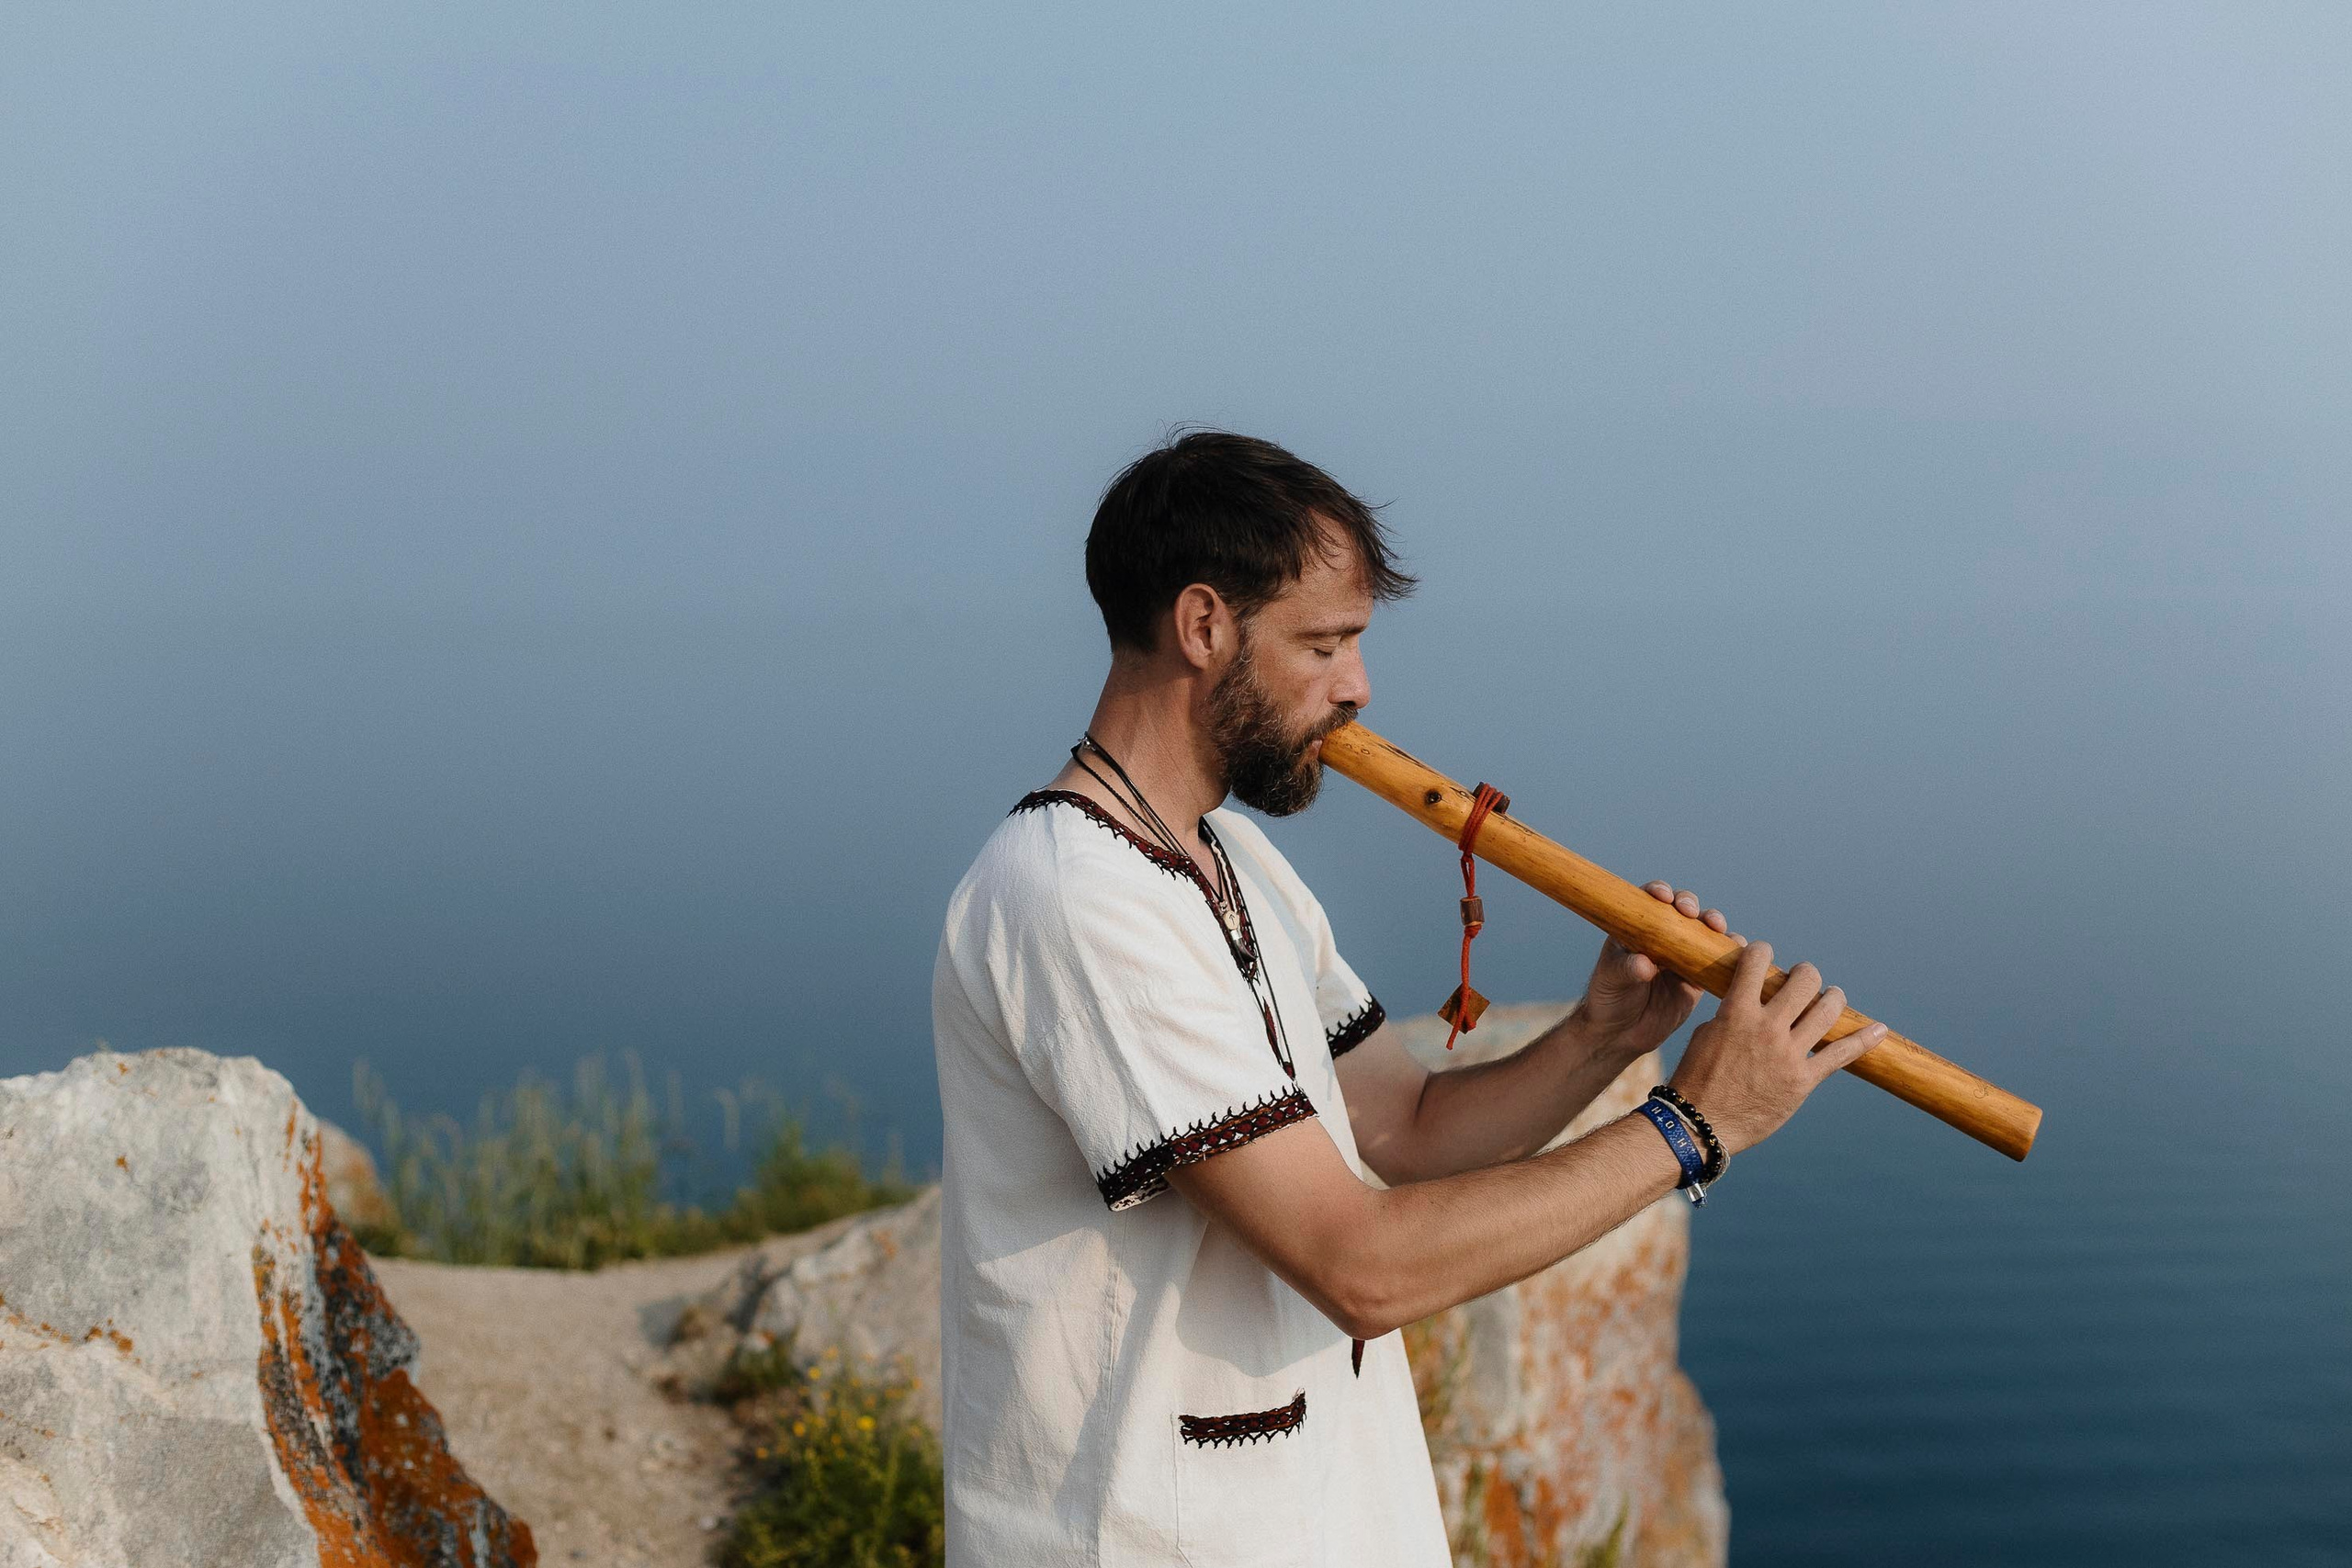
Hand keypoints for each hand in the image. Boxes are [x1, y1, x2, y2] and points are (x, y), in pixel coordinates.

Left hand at [1577, 882, 1731, 1059]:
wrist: (1621, 1034)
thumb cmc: (1608, 999)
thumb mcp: (1611, 980)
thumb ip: (1626, 969)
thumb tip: (1645, 964)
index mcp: (1637, 928)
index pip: (1650, 901)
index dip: (1659, 891)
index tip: (1662, 896)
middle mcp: (1663, 936)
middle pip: (1682, 909)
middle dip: (1689, 904)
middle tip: (1690, 912)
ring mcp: (1683, 955)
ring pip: (1704, 931)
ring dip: (1715, 923)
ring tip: (1717, 927)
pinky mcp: (1698, 978)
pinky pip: (1718, 961)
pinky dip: (1731, 952)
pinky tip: (1738, 949)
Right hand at [1666, 940, 1886, 1157]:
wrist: (1701, 1124)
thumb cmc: (1697, 1079)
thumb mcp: (1706, 1035)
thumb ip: (1732, 1014)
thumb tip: (1752, 1000)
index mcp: (1736, 1013)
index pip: (1757, 962)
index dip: (1763, 951)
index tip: (1765, 954)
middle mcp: (1767, 1028)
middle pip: (1804, 982)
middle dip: (1806, 974)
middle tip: (1804, 979)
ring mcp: (1788, 1054)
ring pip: (1828, 1010)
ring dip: (1833, 997)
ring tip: (1832, 996)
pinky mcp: (1803, 1080)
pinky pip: (1842, 1054)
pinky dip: (1864, 1040)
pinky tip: (1879, 1029)